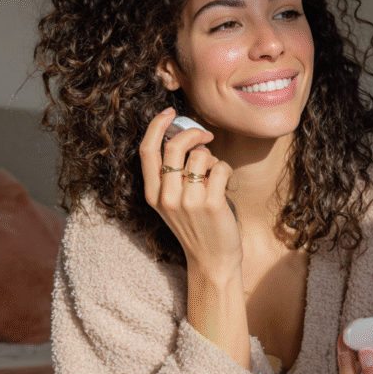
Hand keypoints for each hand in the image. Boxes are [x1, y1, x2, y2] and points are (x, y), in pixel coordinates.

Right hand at [140, 107, 241, 271]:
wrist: (212, 261)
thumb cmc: (197, 226)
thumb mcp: (174, 202)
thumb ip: (172, 174)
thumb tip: (187, 136)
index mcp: (153, 194)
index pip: (147, 151)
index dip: (157, 126)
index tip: (170, 112)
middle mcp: (166, 197)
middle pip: (174, 147)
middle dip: (193, 133)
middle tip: (206, 136)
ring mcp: (188, 202)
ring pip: (201, 156)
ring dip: (212, 158)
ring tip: (214, 175)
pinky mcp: (211, 205)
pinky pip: (220, 168)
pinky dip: (225, 169)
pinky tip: (225, 183)